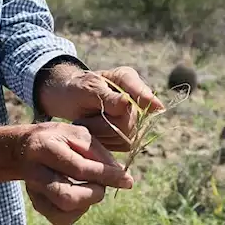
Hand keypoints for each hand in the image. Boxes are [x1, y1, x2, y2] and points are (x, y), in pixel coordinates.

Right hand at [18, 122, 132, 224]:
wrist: (23, 149)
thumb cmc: (57, 139)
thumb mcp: (76, 134)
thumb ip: (98, 152)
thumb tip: (121, 176)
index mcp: (45, 148)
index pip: (80, 168)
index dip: (107, 176)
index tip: (128, 180)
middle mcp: (35, 173)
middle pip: (67, 197)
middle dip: (94, 194)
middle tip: (100, 184)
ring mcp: (34, 192)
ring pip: (63, 213)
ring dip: (86, 203)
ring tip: (89, 188)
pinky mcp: (37, 205)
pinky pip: (62, 220)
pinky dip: (78, 211)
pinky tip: (80, 195)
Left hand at [40, 65, 164, 152]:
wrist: (68, 100)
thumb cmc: (76, 89)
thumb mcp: (87, 89)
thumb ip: (106, 97)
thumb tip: (126, 103)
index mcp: (126, 79)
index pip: (141, 91)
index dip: (147, 99)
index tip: (156, 107)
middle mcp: (135, 97)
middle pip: (131, 121)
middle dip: (105, 125)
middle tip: (85, 121)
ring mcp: (134, 116)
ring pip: (127, 136)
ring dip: (102, 135)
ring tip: (87, 125)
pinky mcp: (128, 133)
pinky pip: (123, 145)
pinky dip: (105, 143)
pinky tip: (94, 134)